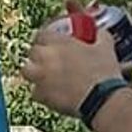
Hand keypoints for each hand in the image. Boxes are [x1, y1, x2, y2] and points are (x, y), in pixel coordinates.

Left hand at [20, 0, 131, 117]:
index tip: (51, 40)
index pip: (41, 34)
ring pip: (26, 71)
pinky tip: (52, 93)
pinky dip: (41, 92)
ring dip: (34, 71)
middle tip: (50, 58)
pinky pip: (35, 92)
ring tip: (44, 75)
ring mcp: (40, 77)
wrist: (100, 99)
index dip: (46, 37)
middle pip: (32, 51)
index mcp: (57, 42)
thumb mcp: (105, 46)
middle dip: (39, 54)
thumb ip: (100, 34)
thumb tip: (99, 33)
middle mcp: (44, 57)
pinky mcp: (41, 96)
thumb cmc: (103, 71)